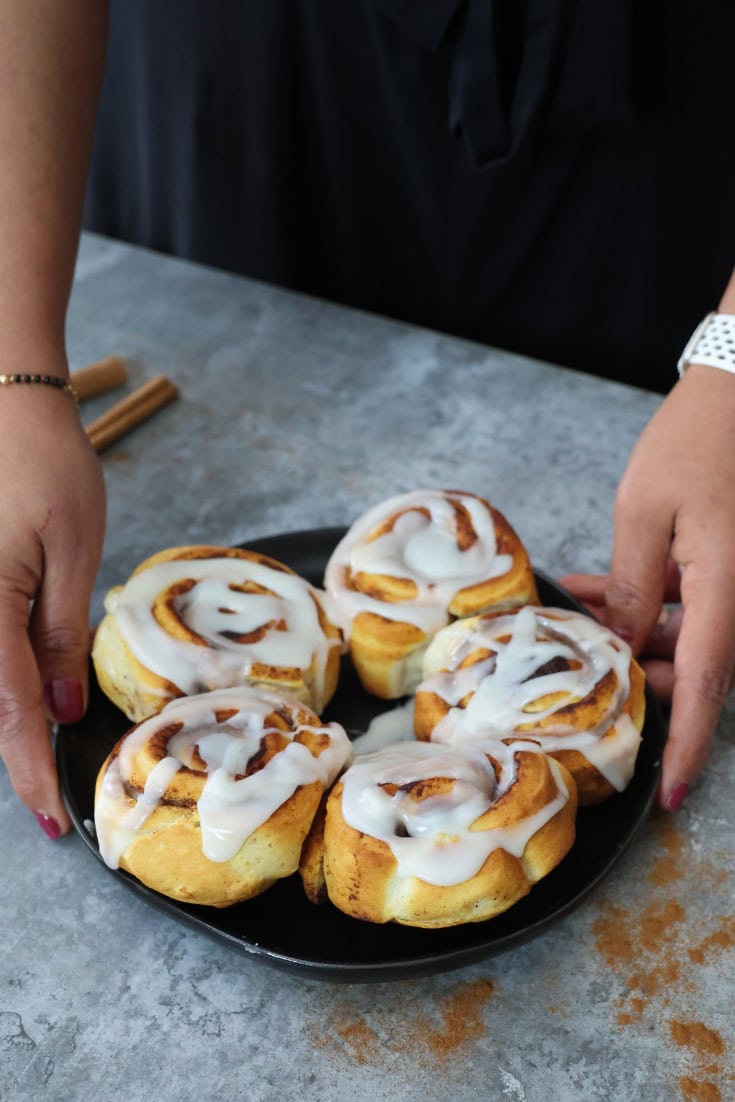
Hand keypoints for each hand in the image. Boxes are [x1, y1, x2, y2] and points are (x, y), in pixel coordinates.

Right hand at [0, 384, 104, 835]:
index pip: (5, 712)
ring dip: (3, 712)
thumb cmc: (42, 463)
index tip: (48, 819)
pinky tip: (22, 689)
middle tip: (45, 795)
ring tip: (35, 750)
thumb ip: (59, 635)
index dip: (26, 770)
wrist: (1, 397)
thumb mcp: (70, 550)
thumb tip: (60, 709)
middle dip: (10, 748)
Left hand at [562, 365, 734, 810]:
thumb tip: (621, 648)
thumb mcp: (646, 513)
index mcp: (724, 590)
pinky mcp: (717, 568)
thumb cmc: (697, 442)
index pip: (705, 686)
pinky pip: (678, 606)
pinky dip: (637, 606)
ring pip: (677, 638)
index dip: (686, 745)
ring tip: (569, 624)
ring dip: (624, 640)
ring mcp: (728, 585)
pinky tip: (590, 592)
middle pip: (689, 669)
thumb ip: (632, 586)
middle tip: (575, 681)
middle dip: (633, 681)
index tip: (667, 793)